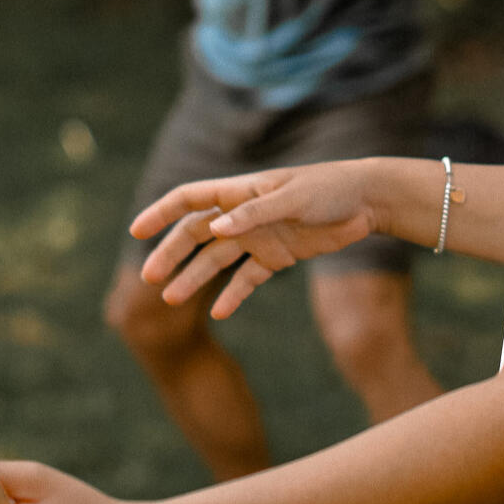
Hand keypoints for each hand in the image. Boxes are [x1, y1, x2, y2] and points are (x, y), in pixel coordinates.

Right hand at [133, 160, 380, 317]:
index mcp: (241, 191)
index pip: (190, 199)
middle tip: (151, 279)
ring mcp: (258, 236)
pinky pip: (247, 279)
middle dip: (172, 254)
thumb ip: (255, 213)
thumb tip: (215, 227)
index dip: (161, 213)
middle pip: (196, 233)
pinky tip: (219, 313)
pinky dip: (232, 295)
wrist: (367, 202)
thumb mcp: (294, 198)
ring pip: (216, 260)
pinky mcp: (277, 256)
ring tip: (172, 300)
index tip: (136, 232)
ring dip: (194, 278)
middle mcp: (243, 214)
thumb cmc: (330, 189)